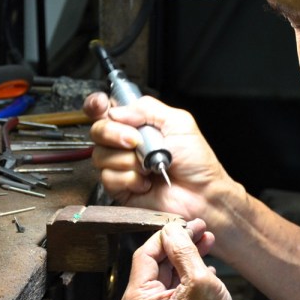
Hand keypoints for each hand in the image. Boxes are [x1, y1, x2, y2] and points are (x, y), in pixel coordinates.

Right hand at [83, 92, 234, 221]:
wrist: (202, 194)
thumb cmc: (196, 163)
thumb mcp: (179, 123)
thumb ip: (148, 109)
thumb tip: (118, 110)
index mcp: (138, 124)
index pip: (106, 109)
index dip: (97, 105)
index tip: (101, 106)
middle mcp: (126, 143)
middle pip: (98, 130)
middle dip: (114, 134)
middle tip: (136, 141)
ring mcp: (122, 165)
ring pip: (101, 155)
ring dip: (129, 160)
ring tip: (149, 166)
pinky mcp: (120, 187)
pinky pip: (109, 178)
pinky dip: (130, 178)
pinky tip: (146, 181)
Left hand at [119, 219, 241, 299]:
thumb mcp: (199, 282)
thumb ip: (183, 251)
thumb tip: (173, 230)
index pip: (145, 254)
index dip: (168, 235)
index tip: (187, 224)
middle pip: (155, 264)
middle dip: (180, 245)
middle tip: (200, 230)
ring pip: (166, 276)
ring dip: (186, 259)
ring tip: (207, 243)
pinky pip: (172, 291)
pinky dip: (188, 276)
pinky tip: (206, 267)